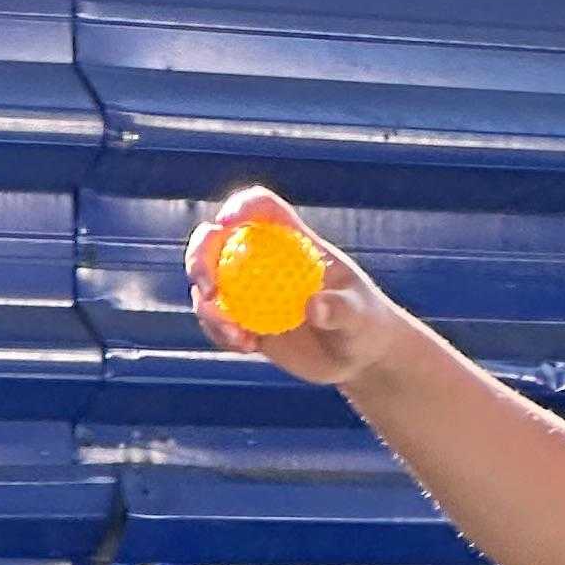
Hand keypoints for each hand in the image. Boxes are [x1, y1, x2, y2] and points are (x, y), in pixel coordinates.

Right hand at [186, 187, 403, 389]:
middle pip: (218, 241)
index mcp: (292, 240)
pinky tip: (244, 346)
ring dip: (207, 305)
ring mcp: (251, 292)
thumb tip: (313, 306)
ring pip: (210, 284)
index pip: (261, 209)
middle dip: (200, 255)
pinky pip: (220, 323)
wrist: (357, 357)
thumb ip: (339, 309)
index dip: (240, 207)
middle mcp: (264, 260)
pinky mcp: (247, 322)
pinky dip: (220, 333)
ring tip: (233, 333)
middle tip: (206, 287)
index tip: (228, 223)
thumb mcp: (358, 317)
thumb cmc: (364, 325)